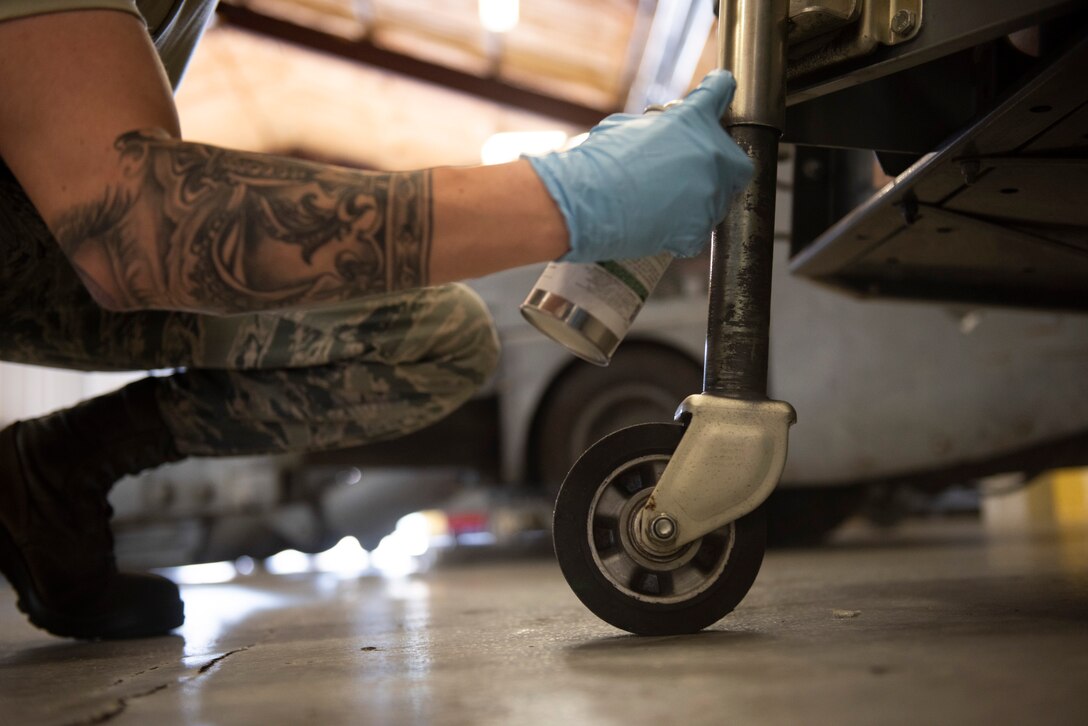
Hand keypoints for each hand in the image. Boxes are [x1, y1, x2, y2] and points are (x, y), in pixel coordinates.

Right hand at [526, 70, 752, 262]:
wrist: (584, 203)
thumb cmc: (597, 163)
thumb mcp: (627, 127)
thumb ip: (658, 126)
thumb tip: (661, 130)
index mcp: (693, 120)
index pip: (719, 92)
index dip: (718, 90)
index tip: (720, 88)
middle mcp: (711, 155)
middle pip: (735, 162)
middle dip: (719, 167)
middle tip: (691, 174)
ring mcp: (710, 195)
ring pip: (717, 201)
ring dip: (698, 201)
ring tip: (662, 204)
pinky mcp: (698, 230)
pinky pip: (697, 232)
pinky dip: (680, 233)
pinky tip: (657, 225)